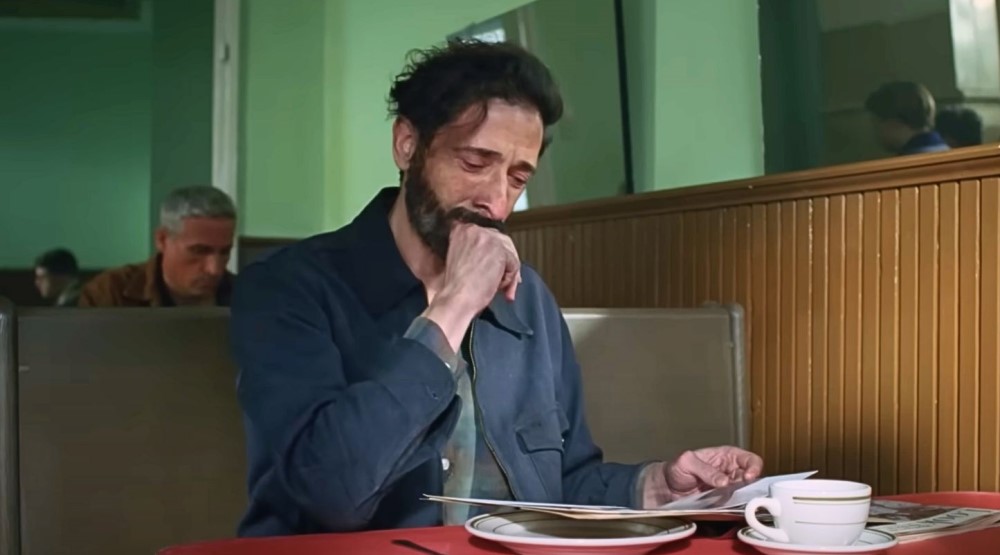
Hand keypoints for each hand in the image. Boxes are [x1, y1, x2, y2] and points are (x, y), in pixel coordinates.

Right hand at [423, 224, 520, 349]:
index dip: (495, 254)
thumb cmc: (456, 287)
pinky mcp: (499, 250)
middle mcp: (474, 229)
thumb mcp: (460, 258)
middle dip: (506, 264)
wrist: (455, 299)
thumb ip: (476, 250)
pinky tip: (497, 288)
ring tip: (499, 288)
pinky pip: (514, 264)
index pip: (489, 235)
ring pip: (510, 254)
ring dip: (507, 274)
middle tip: (502, 282)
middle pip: (503, 242)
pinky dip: (509, 280)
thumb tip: (498, 255)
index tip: (496, 268)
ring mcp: (487, 237)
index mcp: (462, 229)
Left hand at [641, 446, 763, 507]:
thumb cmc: (677, 469)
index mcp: (726, 456)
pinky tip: (726, 505)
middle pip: (751, 477)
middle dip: (749, 485)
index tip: (748, 477)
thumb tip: (723, 480)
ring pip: (745, 492)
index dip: (753, 467)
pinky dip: (733, 505)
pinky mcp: (723, 501)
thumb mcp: (687, 462)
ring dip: (741, 496)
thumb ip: (705, 469)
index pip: (749, 459)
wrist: (667, 487)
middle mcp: (730, 471)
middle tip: (740, 490)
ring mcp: (728, 487)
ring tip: (731, 497)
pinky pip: (734, 504)